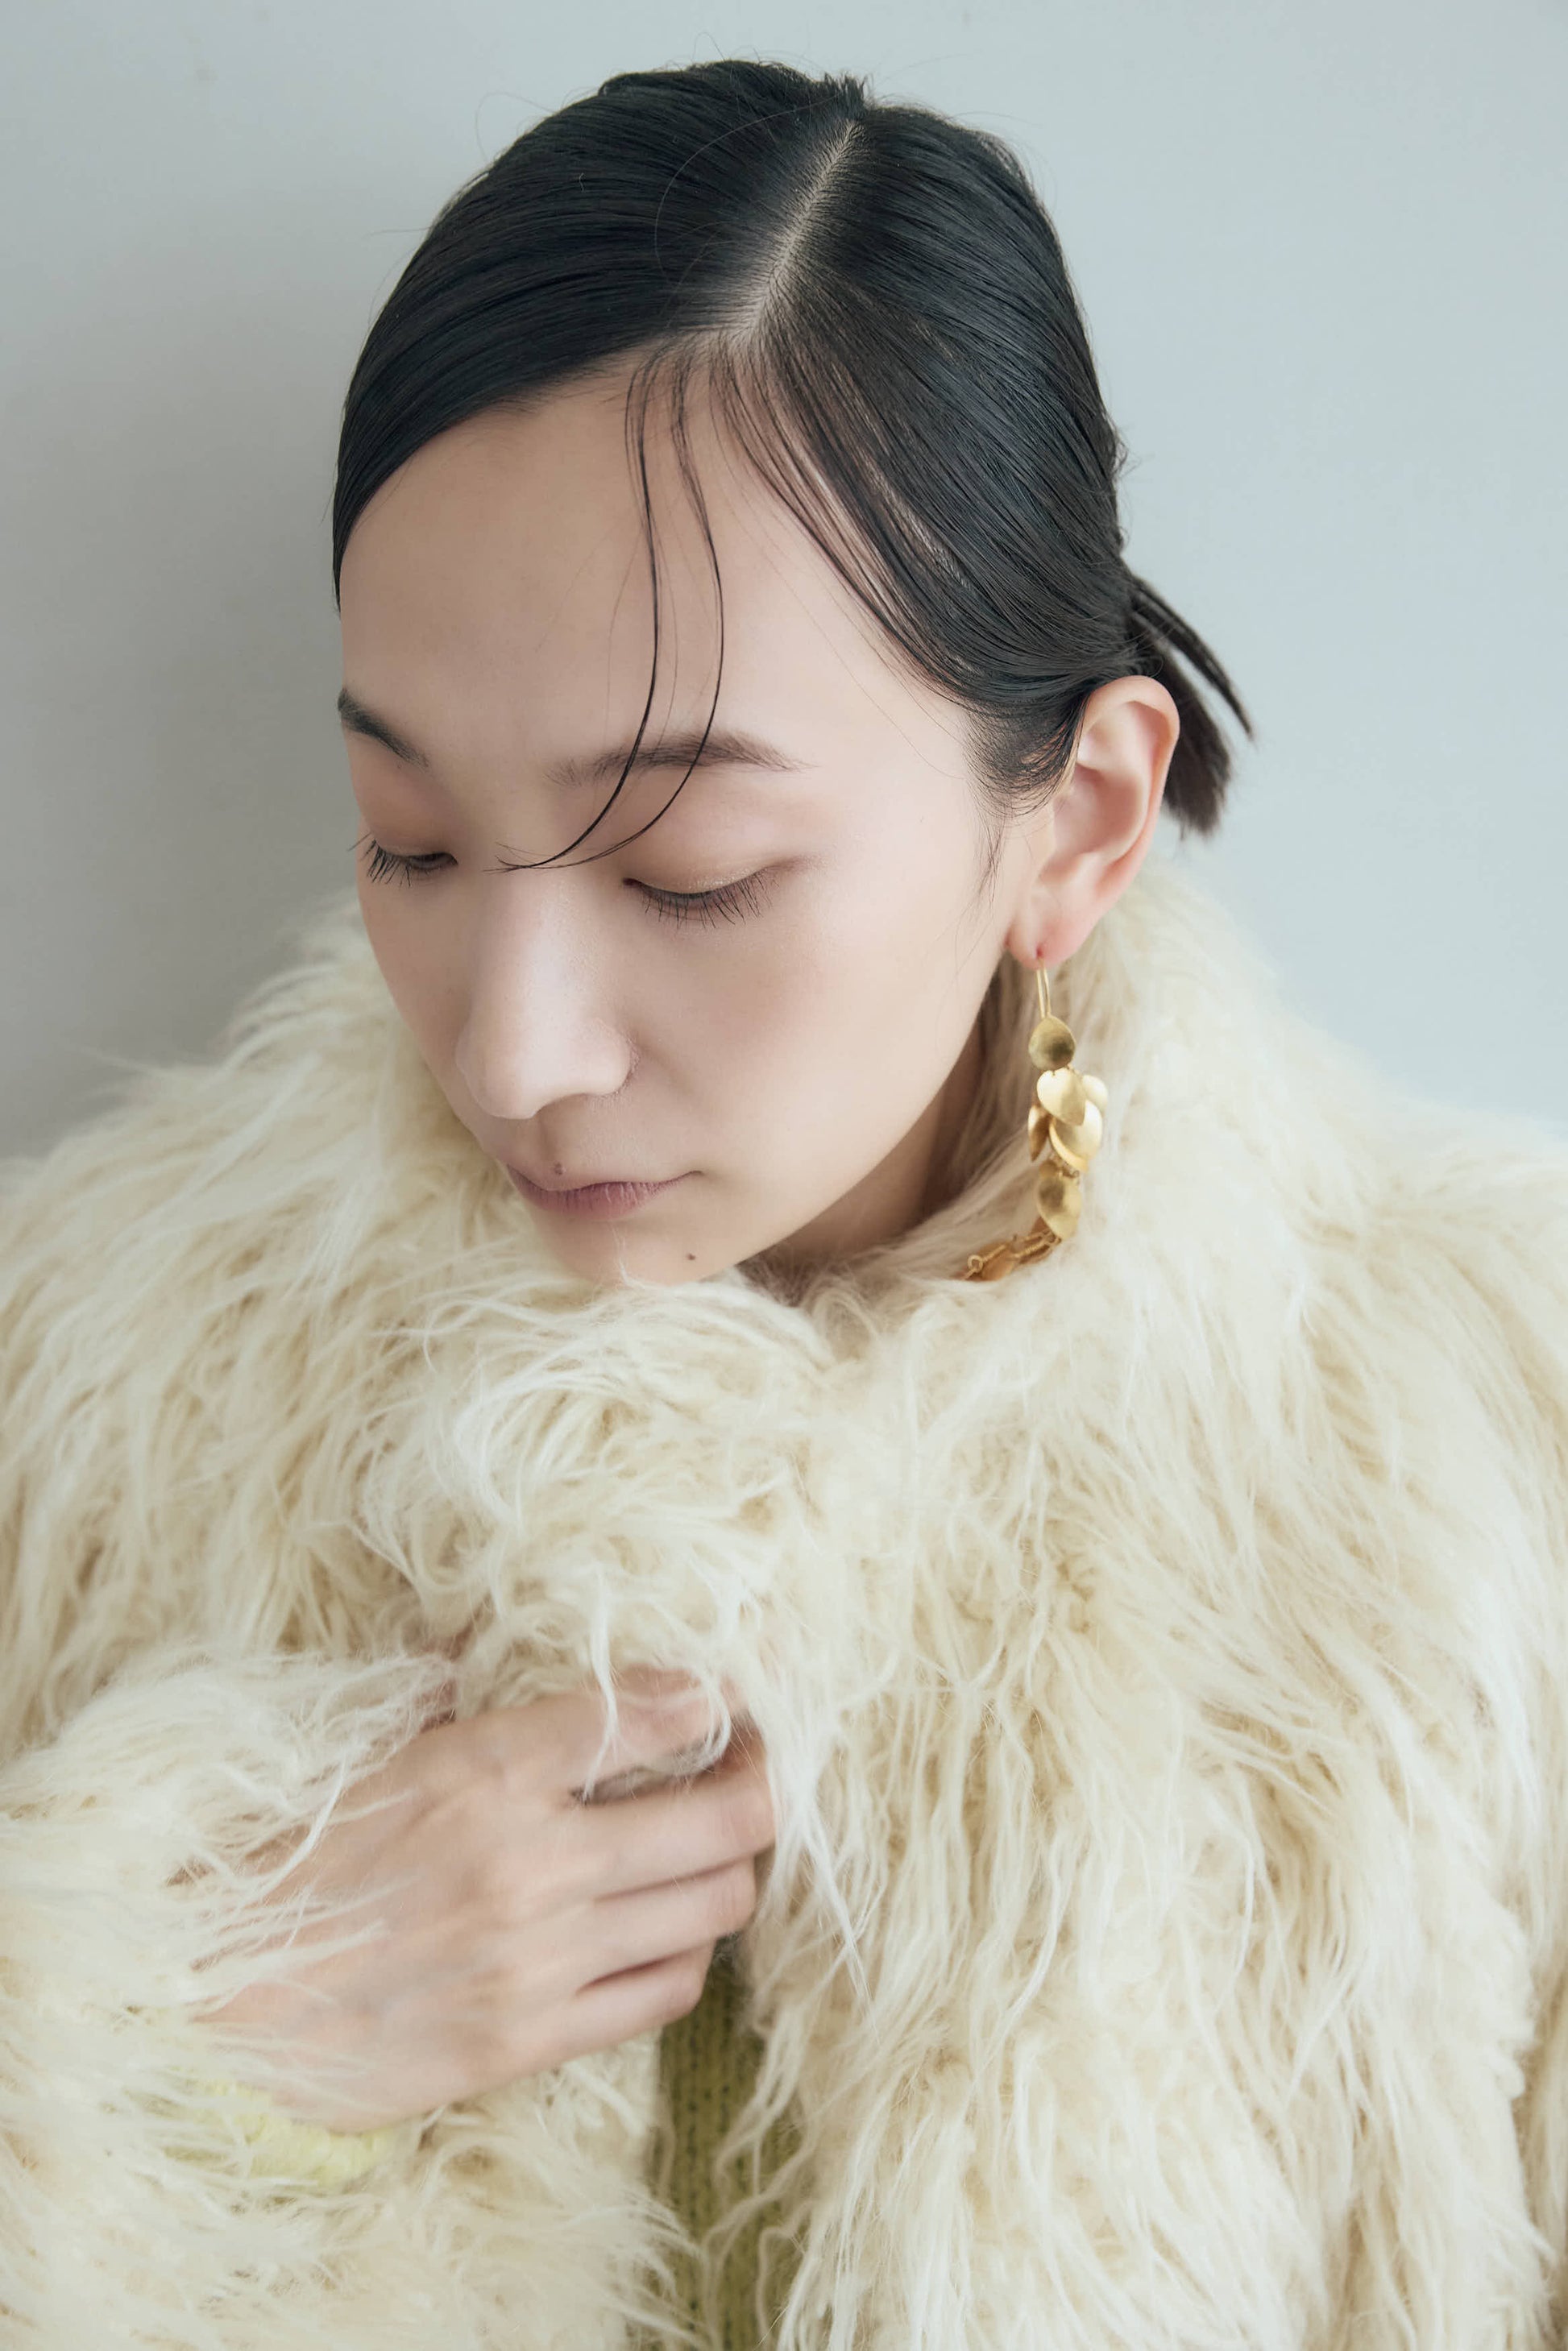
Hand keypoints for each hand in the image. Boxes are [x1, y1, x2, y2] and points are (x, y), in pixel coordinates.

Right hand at [199, 1667, 774, 2131]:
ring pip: (714, 1906)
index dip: (714, 1697)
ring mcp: (542, 1959)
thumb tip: (481, 1640)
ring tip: (712, 1846)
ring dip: (728, 1869)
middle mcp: (534, 1863)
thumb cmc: (282, 1863)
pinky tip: (662, 1925)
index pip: (653, 1715)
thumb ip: (440, 1691)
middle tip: (754, 1767)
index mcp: (486, 1771)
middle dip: (762, 1783)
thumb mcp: (363, 1749)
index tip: (726, 1693)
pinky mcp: (532, 2040)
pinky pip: (667, 1990)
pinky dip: (684, 1950)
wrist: (210, 2006)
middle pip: (727, 1819)